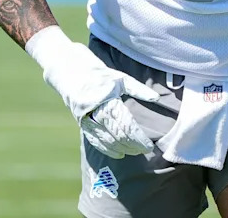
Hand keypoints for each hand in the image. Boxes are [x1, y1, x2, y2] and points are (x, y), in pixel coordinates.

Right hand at [26, 26, 160, 157]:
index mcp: (108, 98)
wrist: (72, 73)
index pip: (125, 124)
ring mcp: (86, 119)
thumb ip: (139, 89)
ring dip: (121, 148)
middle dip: (132, 144)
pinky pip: (94, 140)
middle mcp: (95, 110)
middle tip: (145, 150)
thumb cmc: (101, 76)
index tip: (149, 145)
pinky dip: (107, 149)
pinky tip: (119, 154)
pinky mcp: (81, 124)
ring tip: (135, 152)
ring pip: (105, 139)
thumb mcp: (121, 78)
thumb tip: (156, 98)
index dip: (138, 137)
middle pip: (116, 134)